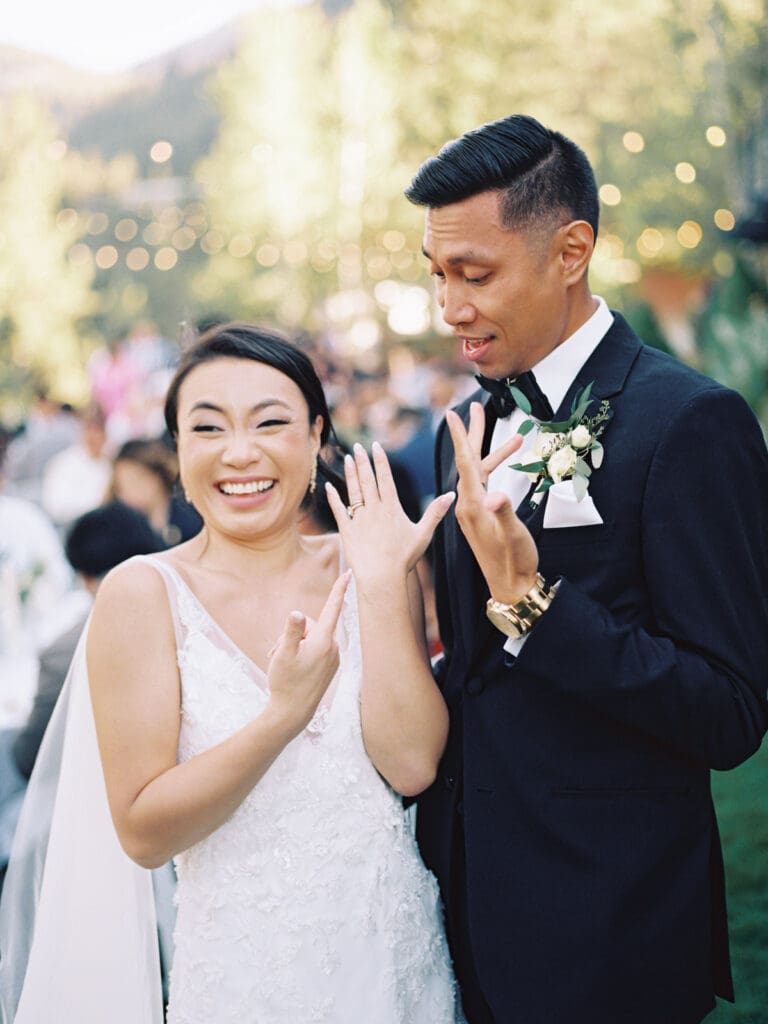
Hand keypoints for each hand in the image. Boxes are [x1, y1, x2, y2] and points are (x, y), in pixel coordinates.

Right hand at [265, 571, 349, 735]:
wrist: (292, 713)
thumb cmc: (285, 682)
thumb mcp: (282, 654)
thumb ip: (290, 632)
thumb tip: (296, 612)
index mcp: (323, 641)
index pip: (332, 608)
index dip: (339, 589)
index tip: (349, 573)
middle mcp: (332, 648)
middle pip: (310, 625)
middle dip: (293, 633)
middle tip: (280, 652)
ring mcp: (332, 658)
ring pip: (310, 638)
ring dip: (294, 645)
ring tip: (283, 663)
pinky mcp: (329, 667)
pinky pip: (314, 649)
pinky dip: (301, 653)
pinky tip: (293, 669)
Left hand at [325, 442, 454, 585]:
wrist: (381, 576)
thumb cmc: (404, 558)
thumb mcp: (424, 534)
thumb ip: (435, 512)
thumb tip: (452, 495)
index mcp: (392, 508)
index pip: (385, 478)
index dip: (380, 461)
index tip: (375, 447)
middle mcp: (374, 509)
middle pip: (367, 480)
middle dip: (362, 461)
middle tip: (357, 447)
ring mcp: (359, 519)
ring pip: (354, 491)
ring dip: (350, 474)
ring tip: (346, 458)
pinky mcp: (347, 531)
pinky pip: (339, 511)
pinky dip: (333, 498)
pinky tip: (329, 487)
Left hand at [446, 402, 538, 602]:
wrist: (511, 586)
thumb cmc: (514, 561)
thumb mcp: (513, 535)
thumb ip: (505, 512)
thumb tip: (496, 494)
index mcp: (473, 505)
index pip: (465, 464)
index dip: (461, 437)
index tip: (452, 414)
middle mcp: (469, 505)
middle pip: (469, 462)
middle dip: (474, 434)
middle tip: (477, 408)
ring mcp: (474, 511)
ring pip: (479, 472)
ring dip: (493, 453)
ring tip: (515, 436)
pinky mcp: (481, 516)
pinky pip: (484, 485)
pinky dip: (496, 471)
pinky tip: (506, 468)